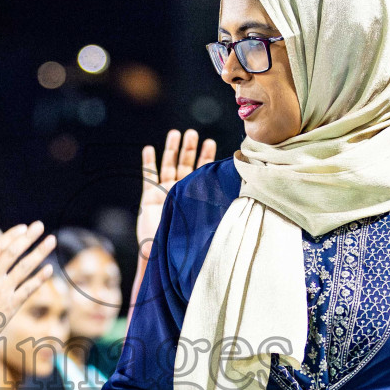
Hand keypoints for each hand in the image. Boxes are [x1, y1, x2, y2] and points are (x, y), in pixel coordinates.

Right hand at [0, 223, 55, 344]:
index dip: (11, 235)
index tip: (23, 227)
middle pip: (13, 252)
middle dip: (28, 237)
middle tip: (39, 226)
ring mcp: (2, 291)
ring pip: (24, 267)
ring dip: (39, 252)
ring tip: (51, 240)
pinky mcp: (11, 305)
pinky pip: (28, 289)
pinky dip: (39, 278)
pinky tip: (49, 269)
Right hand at [137, 129, 215, 255]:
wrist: (164, 256)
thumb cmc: (186, 244)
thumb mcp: (205, 222)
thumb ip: (215, 207)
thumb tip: (240, 194)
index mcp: (195, 196)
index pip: (202, 173)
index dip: (206, 157)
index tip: (211, 142)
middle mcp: (180, 192)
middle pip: (185, 165)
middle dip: (189, 149)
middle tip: (192, 133)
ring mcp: (163, 193)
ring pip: (168, 166)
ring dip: (171, 149)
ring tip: (175, 133)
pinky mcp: (148, 198)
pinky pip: (148, 176)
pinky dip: (148, 162)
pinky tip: (149, 148)